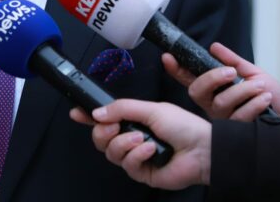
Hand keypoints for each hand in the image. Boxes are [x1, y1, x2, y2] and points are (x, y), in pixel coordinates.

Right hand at [70, 100, 211, 189]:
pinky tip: (150, 149)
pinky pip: (127, 165)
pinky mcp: (142, 172)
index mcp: (132, 120)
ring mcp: (135, 156)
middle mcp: (130, 138)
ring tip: (140, 138)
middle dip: (103, 132)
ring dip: (123, 143)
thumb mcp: (150, 109)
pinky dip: (136, 155)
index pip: (104, 119)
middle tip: (114, 127)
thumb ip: (122, 108)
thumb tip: (96, 113)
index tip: (76, 113)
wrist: (203, 148)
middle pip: (100, 138)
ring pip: (111, 152)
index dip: (88, 116)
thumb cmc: (183, 126)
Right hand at [162, 42, 279, 126]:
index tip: (168, 57)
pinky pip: (239, 115)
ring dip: (243, 91)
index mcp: (213, 89)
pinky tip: (265, 98)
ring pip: (221, 102)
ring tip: (261, 87)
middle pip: (197, 92)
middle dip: (212, 78)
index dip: (176, 69)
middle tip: (231, 72)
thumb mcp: (251, 73)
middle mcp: (212, 104)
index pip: (189, 78)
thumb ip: (232, 61)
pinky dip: (254, 103)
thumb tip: (214, 47)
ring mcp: (223, 118)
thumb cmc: (267, 96)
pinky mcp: (235, 130)